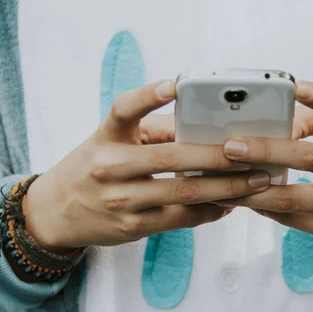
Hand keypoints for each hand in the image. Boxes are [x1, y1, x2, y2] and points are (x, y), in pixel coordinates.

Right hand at [23, 80, 270, 252]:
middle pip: (170, 158)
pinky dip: (210, 211)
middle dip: (218, 156)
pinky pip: (180, 220)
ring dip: (226, 188)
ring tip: (257, 180)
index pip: (123, 110)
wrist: (55, 212)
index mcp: (106, 137)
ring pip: (182, 194)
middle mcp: (109, 167)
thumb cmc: (93, 167)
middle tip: (254, 152)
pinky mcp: (132, 227)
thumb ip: (152, 132)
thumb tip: (204, 129)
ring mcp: (121, 200)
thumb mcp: (111, 142)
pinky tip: (231, 204)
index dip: (147, 96)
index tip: (174, 84)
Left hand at [218, 81, 312, 239]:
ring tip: (226, 178)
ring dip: (255, 189)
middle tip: (231, 146)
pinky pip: (294, 220)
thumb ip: (312, 121)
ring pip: (295, 198)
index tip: (294, 86)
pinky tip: (244, 199)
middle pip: (311, 158)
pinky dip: (265, 209)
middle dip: (266, 151)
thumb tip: (272, 128)